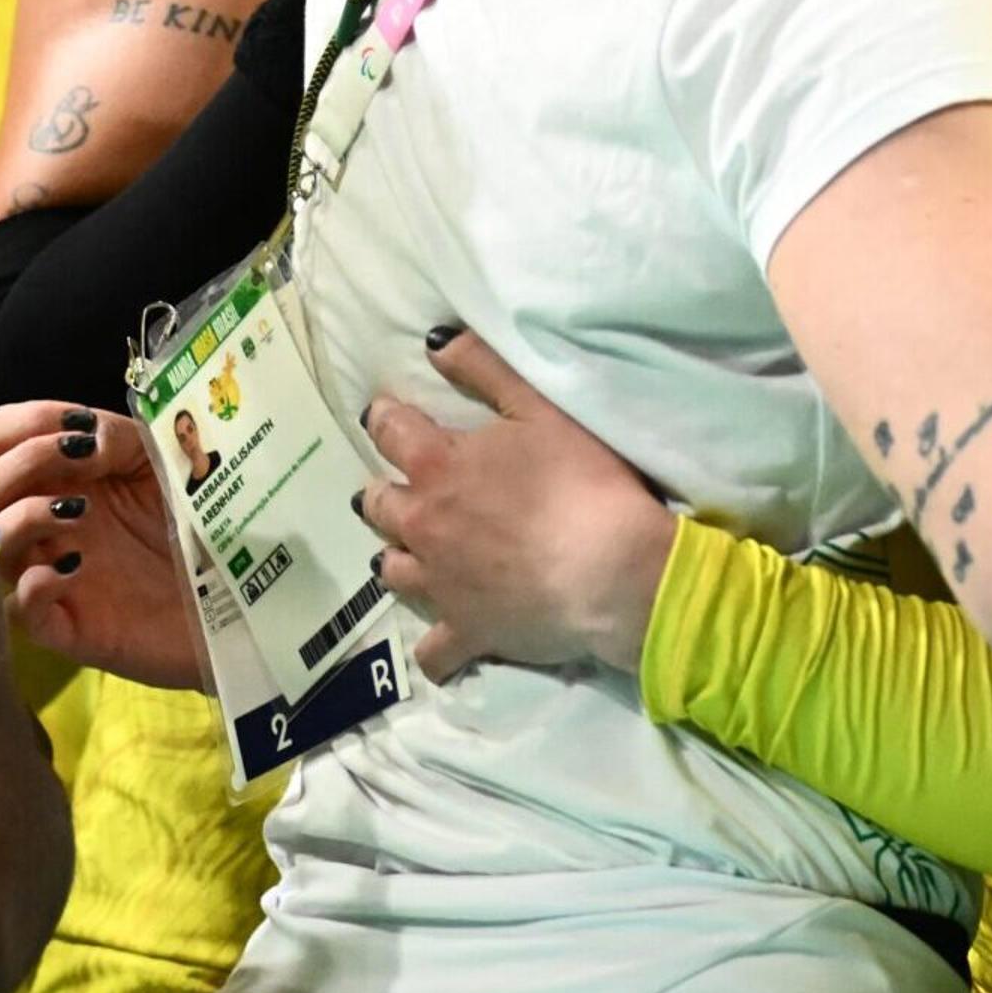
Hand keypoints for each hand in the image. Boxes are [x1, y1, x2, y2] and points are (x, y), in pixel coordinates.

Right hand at [0, 400, 206, 691]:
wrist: (241, 591)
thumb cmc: (198, 521)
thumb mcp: (164, 462)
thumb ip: (119, 437)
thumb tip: (80, 438)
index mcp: (67, 475)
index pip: (0, 439)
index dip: (20, 426)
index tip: (74, 429)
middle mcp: (51, 522)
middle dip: (24, 463)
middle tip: (80, 463)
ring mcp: (55, 573)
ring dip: (26, 519)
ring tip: (81, 512)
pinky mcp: (70, 626)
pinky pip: (19, 610)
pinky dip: (33, 585)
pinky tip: (75, 566)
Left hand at [361, 329, 677, 681]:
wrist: (612, 571)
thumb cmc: (583, 480)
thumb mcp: (541, 407)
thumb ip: (484, 368)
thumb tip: (432, 341)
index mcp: (437, 465)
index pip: (391, 430)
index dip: (388, 417)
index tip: (389, 413)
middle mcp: (423, 525)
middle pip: (379, 505)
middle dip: (385, 492)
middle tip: (402, 487)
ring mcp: (439, 585)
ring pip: (392, 571)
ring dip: (397, 557)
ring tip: (412, 553)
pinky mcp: (465, 632)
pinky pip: (433, 651)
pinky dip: (435, 645)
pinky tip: (443, 640)